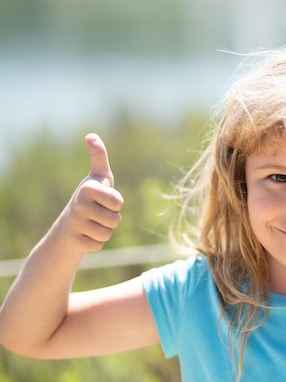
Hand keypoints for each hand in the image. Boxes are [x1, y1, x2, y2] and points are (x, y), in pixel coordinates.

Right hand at [60, 133, 123, 252]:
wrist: (70, 223)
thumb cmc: (92, 196)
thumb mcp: (99, 176)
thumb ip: (99, 156)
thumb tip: (91, 136)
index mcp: (88, 187)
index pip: (119, 202)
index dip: (116, 204)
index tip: (104, 200)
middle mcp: (78, 204)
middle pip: (116, 220)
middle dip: (112, 219)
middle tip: (99, 213)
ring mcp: (74, 222)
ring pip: (108, 234)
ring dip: (105, 231)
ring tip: (93, 223)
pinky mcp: (73, 240)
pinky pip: (99, 245)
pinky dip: (96, 243)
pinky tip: (86, 235)